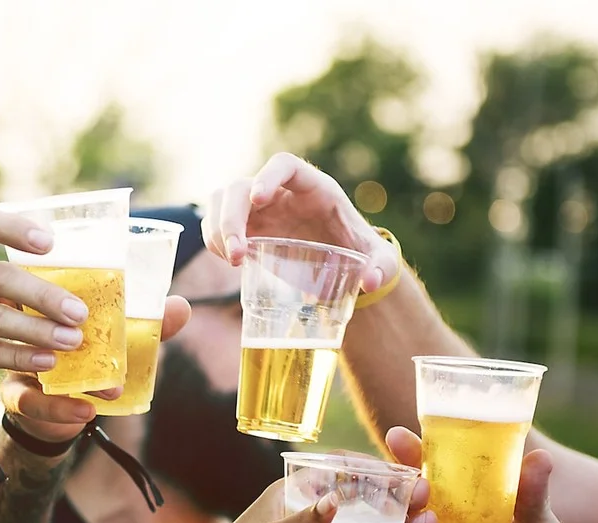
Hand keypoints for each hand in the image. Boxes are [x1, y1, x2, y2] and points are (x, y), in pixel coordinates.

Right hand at [0, 296, 192, 442]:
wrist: (55, 410)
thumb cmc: (88, 361)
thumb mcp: (116, 342)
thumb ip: (146, 327)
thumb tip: (182, 306)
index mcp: (47, 302)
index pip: (46, 283)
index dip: (58, 285)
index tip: (88, 297)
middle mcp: (25, 325)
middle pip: (28, 318)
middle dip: (59, 326)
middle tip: (88, 335)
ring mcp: (16, 360)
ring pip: (30, 359)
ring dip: (68, 370)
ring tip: (110, 387)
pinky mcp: (15, 394)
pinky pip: (31, 402)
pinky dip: (60, 408)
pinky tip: (85, 411)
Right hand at [202, 152, 400, 291]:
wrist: (342, 262)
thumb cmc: (360, 252)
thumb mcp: (378, 259)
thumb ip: (382, 267)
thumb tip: (370, 281)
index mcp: (315, 188)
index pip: (285, 165)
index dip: (268, 176)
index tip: (258, 200)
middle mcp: (282, 192)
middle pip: (241, 186)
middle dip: (231, 217)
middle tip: (238, 255)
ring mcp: (261, 207)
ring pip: (223, 199)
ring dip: (217, 227)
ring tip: (233, 260)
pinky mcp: (247, 224)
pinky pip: (217, 221)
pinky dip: (215, 239)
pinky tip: (231, 260)